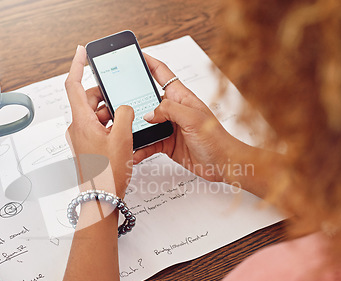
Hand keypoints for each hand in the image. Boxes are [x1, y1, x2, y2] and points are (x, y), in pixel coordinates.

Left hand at [65, 45, 134, 196]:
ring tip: (126, 122)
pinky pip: (97, 127)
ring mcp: (81, 138)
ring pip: (95, 114)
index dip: (78, 65)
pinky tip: (124, 132)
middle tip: (122, 98)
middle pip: (89, 99)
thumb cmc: (108, 174)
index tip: (83, 51)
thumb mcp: (122, 138)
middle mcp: (77, 127)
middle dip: (105, 95)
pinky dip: (109, 124)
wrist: (100, 199)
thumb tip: (123, 107)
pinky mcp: (87, 146)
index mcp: (81, 121)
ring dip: (110, 112)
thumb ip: (124, 114)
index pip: (74, 84)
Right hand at [133, 54, 239, 182]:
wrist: (224, 164)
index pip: (161, 73)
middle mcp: (174, 109)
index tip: (134, 55)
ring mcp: (169, 127)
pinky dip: (140, 148)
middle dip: (131, 100)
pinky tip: (134, 152)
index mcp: (181, 97)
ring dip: (133, 128)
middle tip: (117, 102)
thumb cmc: (217, 139)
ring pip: (144, 123)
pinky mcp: (167, 143)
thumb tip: (148, 113)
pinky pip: (148, 143)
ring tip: (122, 131)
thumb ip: (169, 110)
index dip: (148, 62)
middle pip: (147, 99)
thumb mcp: (193, 118)